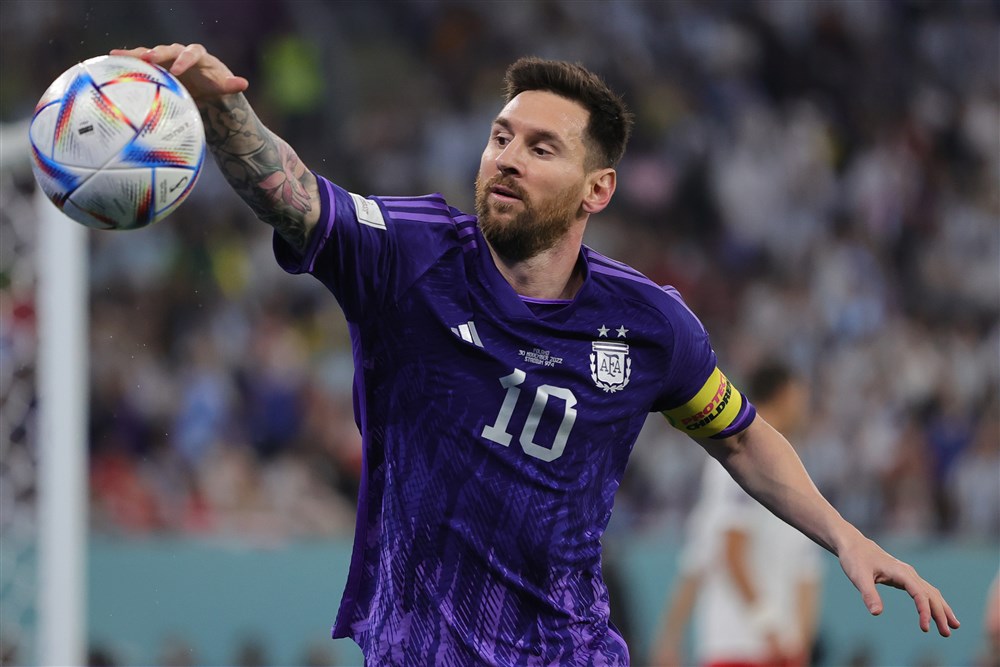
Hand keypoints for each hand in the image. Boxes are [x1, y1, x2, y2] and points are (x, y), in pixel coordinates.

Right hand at [109, 43, 247, 100]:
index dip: (184, 60)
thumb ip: (230, 84)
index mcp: (198, 56)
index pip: (192, 53)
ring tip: (119, 56)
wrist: (200, 86)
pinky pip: (140, 61)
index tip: (177, 72)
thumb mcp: (221, 86)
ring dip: (136, 55)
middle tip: (147, 60)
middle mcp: (179, 52)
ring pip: (150, 53)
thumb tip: (244, 83)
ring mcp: (165, 58)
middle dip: (158, 54)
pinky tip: (110, 60)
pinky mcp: (154, 65)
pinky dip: (127, 60)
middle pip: (168, 49)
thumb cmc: (212, 85)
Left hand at [838, 534, 959, 635]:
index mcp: (900, 572)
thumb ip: (868, 594)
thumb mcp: (858, 577)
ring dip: (942, 609)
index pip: (919, 594)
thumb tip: (877, 613)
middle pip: (930, 595)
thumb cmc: (855, 559)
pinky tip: (938, 613)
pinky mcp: (905, 578)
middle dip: (940, 614)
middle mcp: (909, 573)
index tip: (925, 628)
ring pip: (931, 593)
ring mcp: (908, 575)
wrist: (853, 545)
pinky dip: (933, 603)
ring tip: (953, 626)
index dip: (924, 611)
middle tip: (947, 633)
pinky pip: (924, 591)